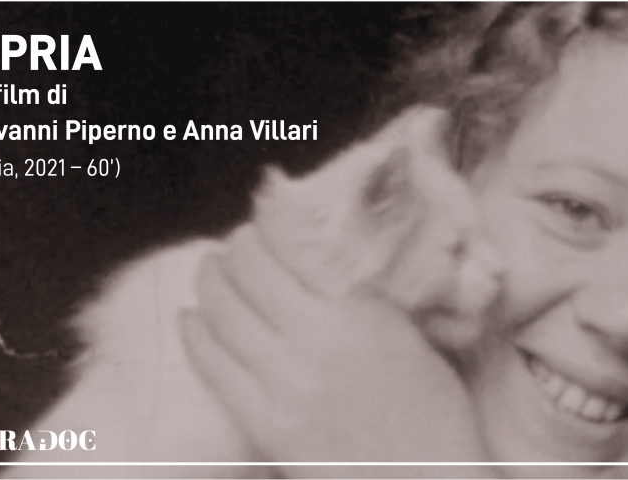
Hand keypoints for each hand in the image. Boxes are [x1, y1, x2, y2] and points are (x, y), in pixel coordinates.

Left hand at [179, 225, 494, 476]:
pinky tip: (191, 319)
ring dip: (211, 282)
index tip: (265, 205)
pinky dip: (196, 334)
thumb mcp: (411, 338)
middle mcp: (316, 340)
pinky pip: (213, 367)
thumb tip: (322, 268)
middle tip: (237, 243)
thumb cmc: (436, 416)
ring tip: (211, 271)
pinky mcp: (265, 423)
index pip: (294, 246)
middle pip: (248, 272)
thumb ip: (365, 301)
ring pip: (222, 313)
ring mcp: (285, 383)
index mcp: (359, 313)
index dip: (269, 218)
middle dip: (236, 247)